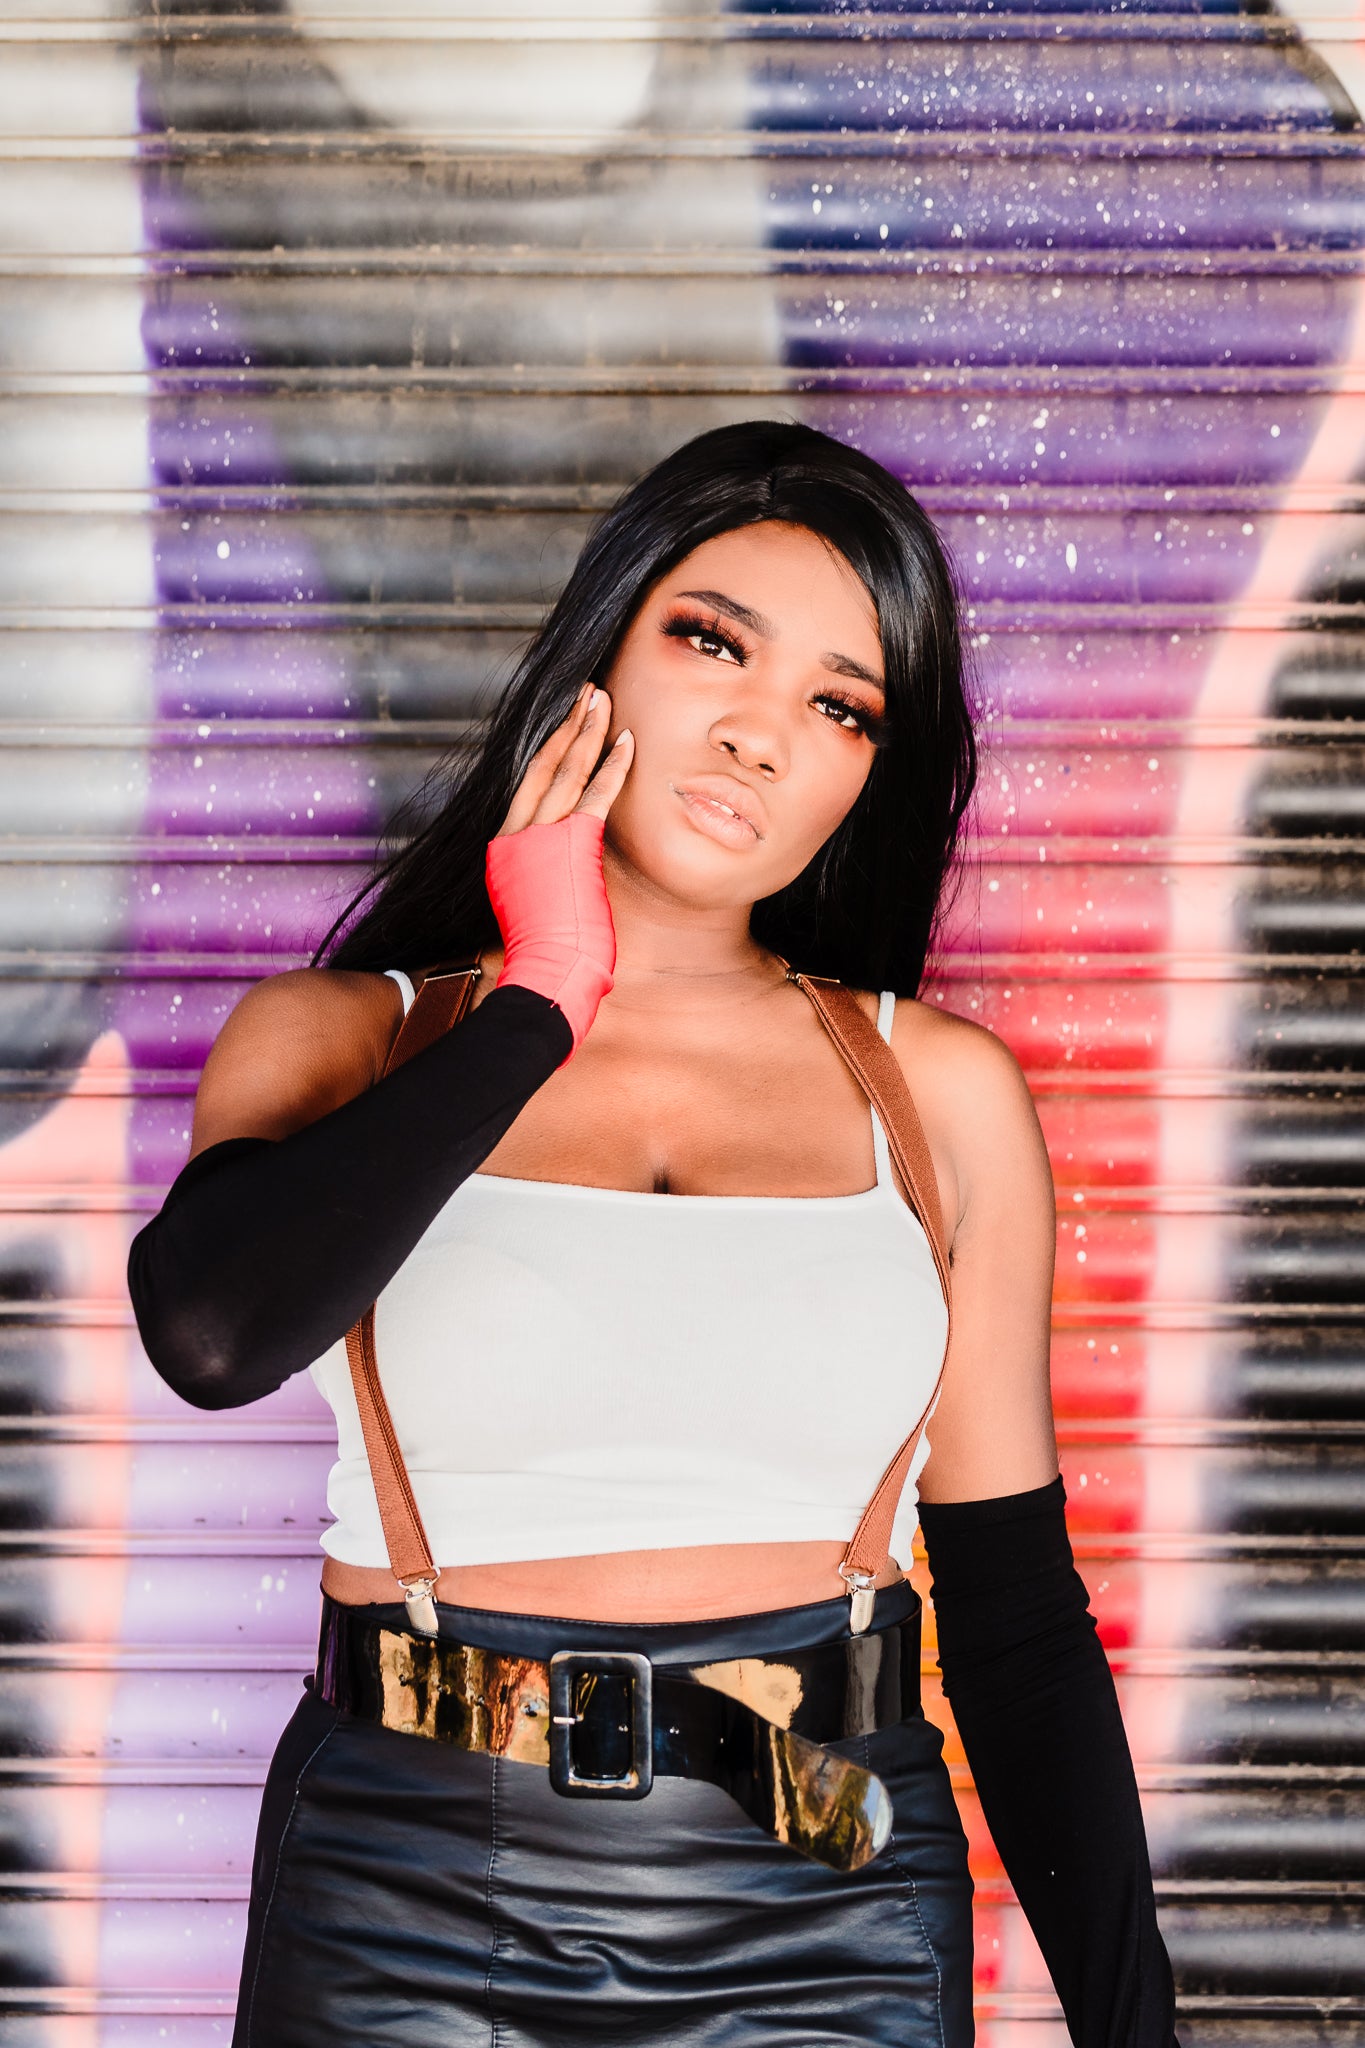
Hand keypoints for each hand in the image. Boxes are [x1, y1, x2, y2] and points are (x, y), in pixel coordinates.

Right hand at [485, 685, 632, 1055]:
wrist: (546, 976)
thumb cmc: (549, 959)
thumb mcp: (540, 912)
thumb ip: (548, 882)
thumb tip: (566, 881)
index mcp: (504, 852)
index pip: (529, 790)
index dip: (549, 752)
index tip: (566, 726)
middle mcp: (515, 837)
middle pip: (541, 767)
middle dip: (566, 726)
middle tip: (584, 694)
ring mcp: (538, 838)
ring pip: (564, 770)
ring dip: (586, 731)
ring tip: (599, 698)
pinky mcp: (567, 845)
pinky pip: (594, 794)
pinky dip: (612, 765)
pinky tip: (626, 740)